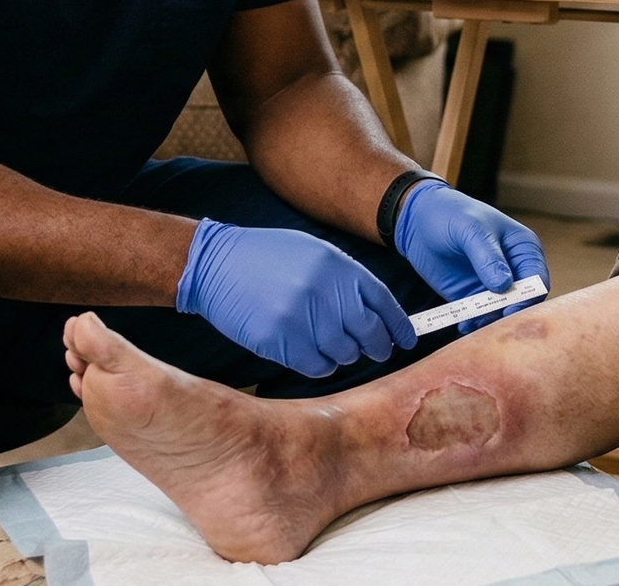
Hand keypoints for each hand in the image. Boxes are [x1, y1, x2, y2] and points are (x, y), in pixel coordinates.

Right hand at [175, 220, 415, 376]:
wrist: (214, 264)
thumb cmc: (265, 258)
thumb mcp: (313, 254)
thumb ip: (344, 280)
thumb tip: (374, 311)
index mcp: (338, 267)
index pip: (383, 304)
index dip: (398, 327)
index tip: (404, 340)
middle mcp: (326, 292)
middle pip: (369, 334)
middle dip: (375, 347)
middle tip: (373, 351)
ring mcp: (303, 317)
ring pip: (344, 354)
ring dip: (342, 355)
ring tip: (327, 344)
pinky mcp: (280, 340)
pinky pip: (316, 366)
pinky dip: (318, 365)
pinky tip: (308, 352)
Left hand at [394, 180, 549, 331]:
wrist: (418, 220)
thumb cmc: (451, 214)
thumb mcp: (470, 229)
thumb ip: (487, 256)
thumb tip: (504, 285)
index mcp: (523, 248)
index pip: (537, 279)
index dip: (528, 297)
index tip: (509, 310)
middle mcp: (514, 269)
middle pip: (523, 302)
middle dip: (509, 315)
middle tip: (490, 324)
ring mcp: (494, 285)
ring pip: (501, 313)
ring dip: (490, 323)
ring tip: (472, 324)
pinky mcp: (473, 297)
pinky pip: (480, 317)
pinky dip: (474, 324)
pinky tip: (463, 325)